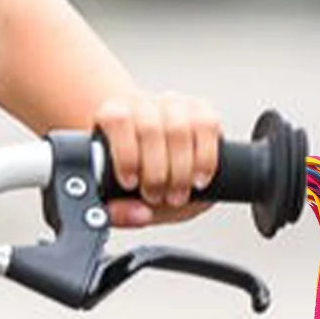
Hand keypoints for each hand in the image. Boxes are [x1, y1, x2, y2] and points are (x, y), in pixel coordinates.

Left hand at [92, 91, 221, 226]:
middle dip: (155, 172)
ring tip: (177, 195)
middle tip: (157, 197)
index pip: (118, 120)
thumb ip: (119, 211)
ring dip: (181, 169)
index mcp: (112, 114)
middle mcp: (142, 103)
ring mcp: (172, 103)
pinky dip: (205, 157)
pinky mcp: (200, 109)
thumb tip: (140, 214)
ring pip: (180, 128)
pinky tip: (199, 179)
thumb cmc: (132, 174)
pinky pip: (207, 125)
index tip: (130, 183)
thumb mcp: (118, 195)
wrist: (151, 155)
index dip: (125, 154)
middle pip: (151, 129)